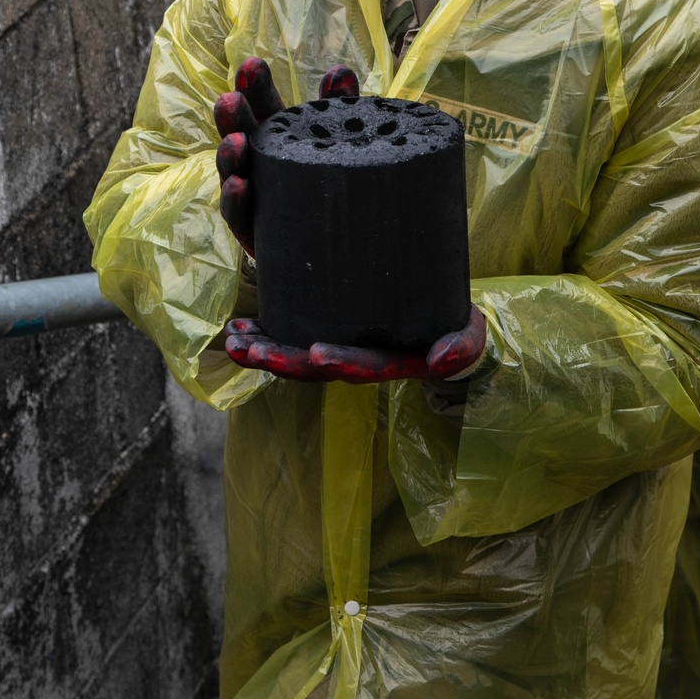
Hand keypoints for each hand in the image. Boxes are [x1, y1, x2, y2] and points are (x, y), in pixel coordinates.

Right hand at [214, 59, 358, 254]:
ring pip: (231, 170)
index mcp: (275, 132)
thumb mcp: (333, 138)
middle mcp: (256, 158)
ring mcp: (249, 191)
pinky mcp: (249, 226)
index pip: (260, 103)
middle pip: (238, 132)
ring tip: (235, 142)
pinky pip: (237, 213)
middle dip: (233, 116)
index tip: (253, 65)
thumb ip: (338, 106)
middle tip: (231, 100)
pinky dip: (235, 199)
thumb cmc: (326, 179)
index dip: (254, 85)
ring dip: (229, 155)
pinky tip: (239, 185)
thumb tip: (340, 71)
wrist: (330, 241)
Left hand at [225, 306, 486, 384]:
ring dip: (262, 351)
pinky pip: (292, 342)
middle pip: (316, 370)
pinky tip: (239, 328)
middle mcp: (358, 364)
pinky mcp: (330, 337)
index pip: (362, 367)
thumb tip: (442, 359)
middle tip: (249, 350)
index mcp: (389, 364)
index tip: (316, 353)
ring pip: (295, 360)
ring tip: (233, 341)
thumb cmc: (457, 338)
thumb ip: (459, 348)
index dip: (340, 362)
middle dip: (281, 361)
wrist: (446, 341)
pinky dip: (265, 337)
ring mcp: (341, 354)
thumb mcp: (466, 341)